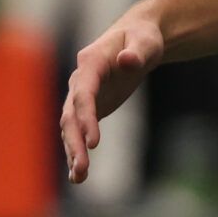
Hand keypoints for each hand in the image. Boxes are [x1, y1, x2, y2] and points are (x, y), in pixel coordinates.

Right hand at [60, 10, 164, 183]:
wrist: (137, 39)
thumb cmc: (144, 38)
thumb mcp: (147, 41)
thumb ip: (138, 51)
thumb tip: (127, 60)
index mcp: (91, 62)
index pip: (84, 94)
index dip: (86, 117)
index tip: (94, 143)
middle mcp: (80, 80)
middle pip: (71, 115)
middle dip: (75, 143)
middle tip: (82, 170)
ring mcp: (81, 94)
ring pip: (71, 126)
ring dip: (73, 151)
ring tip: (79, 178)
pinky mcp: (89, 107)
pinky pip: (79, 131)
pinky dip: (77, 150)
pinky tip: (79, 175)